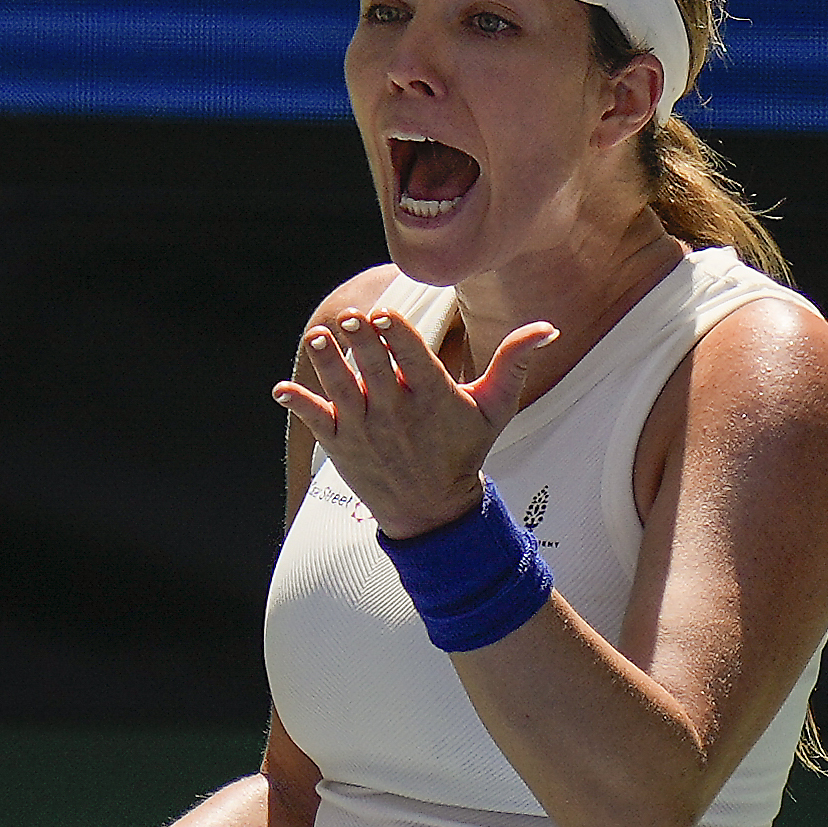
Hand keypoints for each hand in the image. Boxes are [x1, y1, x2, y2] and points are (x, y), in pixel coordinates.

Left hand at [273, 309, 555, 538]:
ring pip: (340, 390)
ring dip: (327, 364)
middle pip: (375, 369)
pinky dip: (297, 405)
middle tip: (351, 320)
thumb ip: (514, 363)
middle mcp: (395, 412)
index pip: (411, 357)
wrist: (432, 511)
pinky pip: (314, 420)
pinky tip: (280, 389)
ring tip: (318, 339)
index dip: (394, 334)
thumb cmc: (463, 451)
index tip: (382, 316)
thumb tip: (548, 327)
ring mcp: (364, 429)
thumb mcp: (494, 409)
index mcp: (432, 397)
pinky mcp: (339, 444)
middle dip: (361, 343)